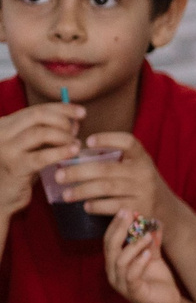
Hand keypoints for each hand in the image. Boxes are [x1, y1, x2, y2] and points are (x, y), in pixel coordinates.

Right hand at [0, 102, 83, 217]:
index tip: (81, 112)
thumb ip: (48, 132)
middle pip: (38, 116)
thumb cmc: (21, 168)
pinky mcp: (16, 166)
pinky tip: (73, 152)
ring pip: (40, 133)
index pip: (36, 109)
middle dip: (63, 120)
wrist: (2, 194)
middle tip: (77, 131)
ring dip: (64, 137)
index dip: (62, 108)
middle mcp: (2, 132)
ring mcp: (6, 149)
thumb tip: (75, 121)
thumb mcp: (31, 146)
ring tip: (75, 145)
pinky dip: (61, 152)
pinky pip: (42, 156)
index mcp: (6, 124)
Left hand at [52, 132, 164, 220]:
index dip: (108, 139)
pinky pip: (113, 206)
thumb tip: (74, 154)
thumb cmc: (141, 185)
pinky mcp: (141, 210)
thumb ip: (114, 159)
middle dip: (78, 171)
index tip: (88, 141)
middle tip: (58, 175)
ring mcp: (144, 192)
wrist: (168, 211)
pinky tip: (86, 206)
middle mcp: (145, 173)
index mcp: (142, 158)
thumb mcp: (136, 167)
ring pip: (106, 188)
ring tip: (65, 194)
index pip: (128, 142)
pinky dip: (96, 206)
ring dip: (82, 191)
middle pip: (106, 169)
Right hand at [102, 218, 182, 302]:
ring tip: (147, 236)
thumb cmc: (157, 280)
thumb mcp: (154, 257)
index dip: (116, 225)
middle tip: (129, 214)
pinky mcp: (133, 293)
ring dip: (133, 246)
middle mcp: (113, 272)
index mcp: (115, 262)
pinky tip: (148, 254)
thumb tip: (154, 221)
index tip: (125, 210)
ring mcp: (121, 284)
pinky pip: (131, 276)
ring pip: (120, 260)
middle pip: (110, 247)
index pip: (109, 240)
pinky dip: (139, 263)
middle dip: (119, 229)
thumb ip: (152, 242)